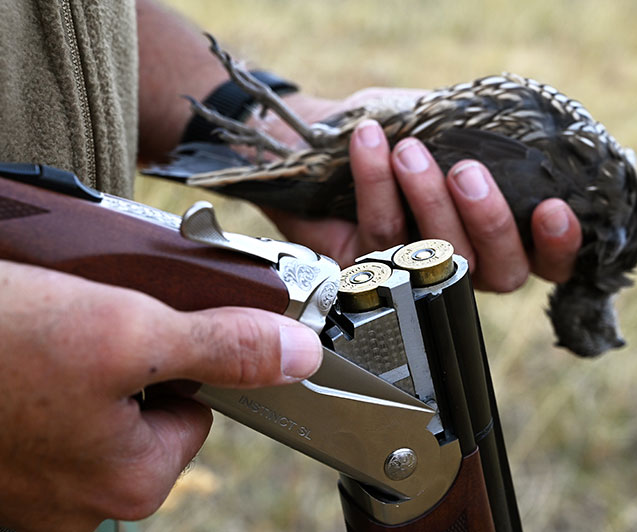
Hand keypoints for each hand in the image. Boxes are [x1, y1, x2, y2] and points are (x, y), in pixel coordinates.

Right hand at [0, 261, 321, 529]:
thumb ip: (224, 347)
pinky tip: (17, 343)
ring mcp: (28, 485)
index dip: (183, 360)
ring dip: (80, 360)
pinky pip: (44, 408)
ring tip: (44, 326)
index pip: (195, 413)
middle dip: (128, 359)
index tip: (150, 327)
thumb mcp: (130, 332)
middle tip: (88, 318)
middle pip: (143, 409)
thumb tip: (302, 356)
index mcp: (126, 483)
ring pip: (90, 405)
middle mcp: (77, 501)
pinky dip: (39, 373)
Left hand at [261, 91, 581, 291]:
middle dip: (488, 221)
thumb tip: (521, 126)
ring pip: (437, 258)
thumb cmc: (402, 126)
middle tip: (466, 172)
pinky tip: (370, 142)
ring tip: (410, 152)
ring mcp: (419, 273)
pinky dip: (375, 184)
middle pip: (499, 272)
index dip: (559, 246)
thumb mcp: (449, 120)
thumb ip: (484, 132)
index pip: (547, 261)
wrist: (326, 132)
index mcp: (500, 234)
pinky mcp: (369, 270)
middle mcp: (467, 262)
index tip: (553, 208)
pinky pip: (378, 236)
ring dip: (427, 201)